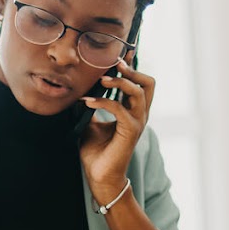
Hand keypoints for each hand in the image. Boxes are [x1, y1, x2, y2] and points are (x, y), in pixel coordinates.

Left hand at [79, 59, 154, 196]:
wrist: (99, 176)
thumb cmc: (96, 152)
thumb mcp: (91, 123)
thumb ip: (91, 107)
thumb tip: (79, 91)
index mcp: (133, 111)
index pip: (139, 83)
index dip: (132, 66)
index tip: (120, 53)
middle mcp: (139, 115)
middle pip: (149, 83)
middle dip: (132, 70)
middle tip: (114, 63)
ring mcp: (137, 123)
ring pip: (139, 92)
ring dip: (119, 82)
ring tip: (102, 80)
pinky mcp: (130, 132)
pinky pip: (120, 108)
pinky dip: (103, 101)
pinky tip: (88, 102)